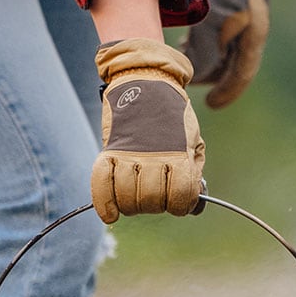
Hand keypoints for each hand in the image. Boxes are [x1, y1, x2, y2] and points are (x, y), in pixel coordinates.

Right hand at [91, 39, 205, 222]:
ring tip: (135, 198)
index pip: (181, 197)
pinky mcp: (109, 150)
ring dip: (132, 206)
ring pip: (128, 198)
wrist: (146, 82)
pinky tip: (111, 214)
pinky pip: (102, 185)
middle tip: (154, 195)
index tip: (177, 202)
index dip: (180, 206)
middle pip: (153, 201)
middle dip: (155, 206)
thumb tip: (193, 208)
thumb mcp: (193, 141)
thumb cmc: (172, 117)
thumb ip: (193, 173)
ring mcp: (129, 153)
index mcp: (179, 153)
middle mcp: (154, 155)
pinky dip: (104, 204)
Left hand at [182, 0, 269, 108]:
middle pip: (232, 66)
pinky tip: (187, 42)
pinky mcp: (236, 10)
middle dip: (211, 76)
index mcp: (254, 38)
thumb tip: (198, 73)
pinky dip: (205, 44)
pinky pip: (221, 36)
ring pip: (225, 51)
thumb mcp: (218, 20)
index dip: (226, 92)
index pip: (240, 75)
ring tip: (184, 62)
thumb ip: (209, 48)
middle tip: (191, 83)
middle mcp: (252, 33)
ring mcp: (246, 21)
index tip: (211, 104)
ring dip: (205, 60)